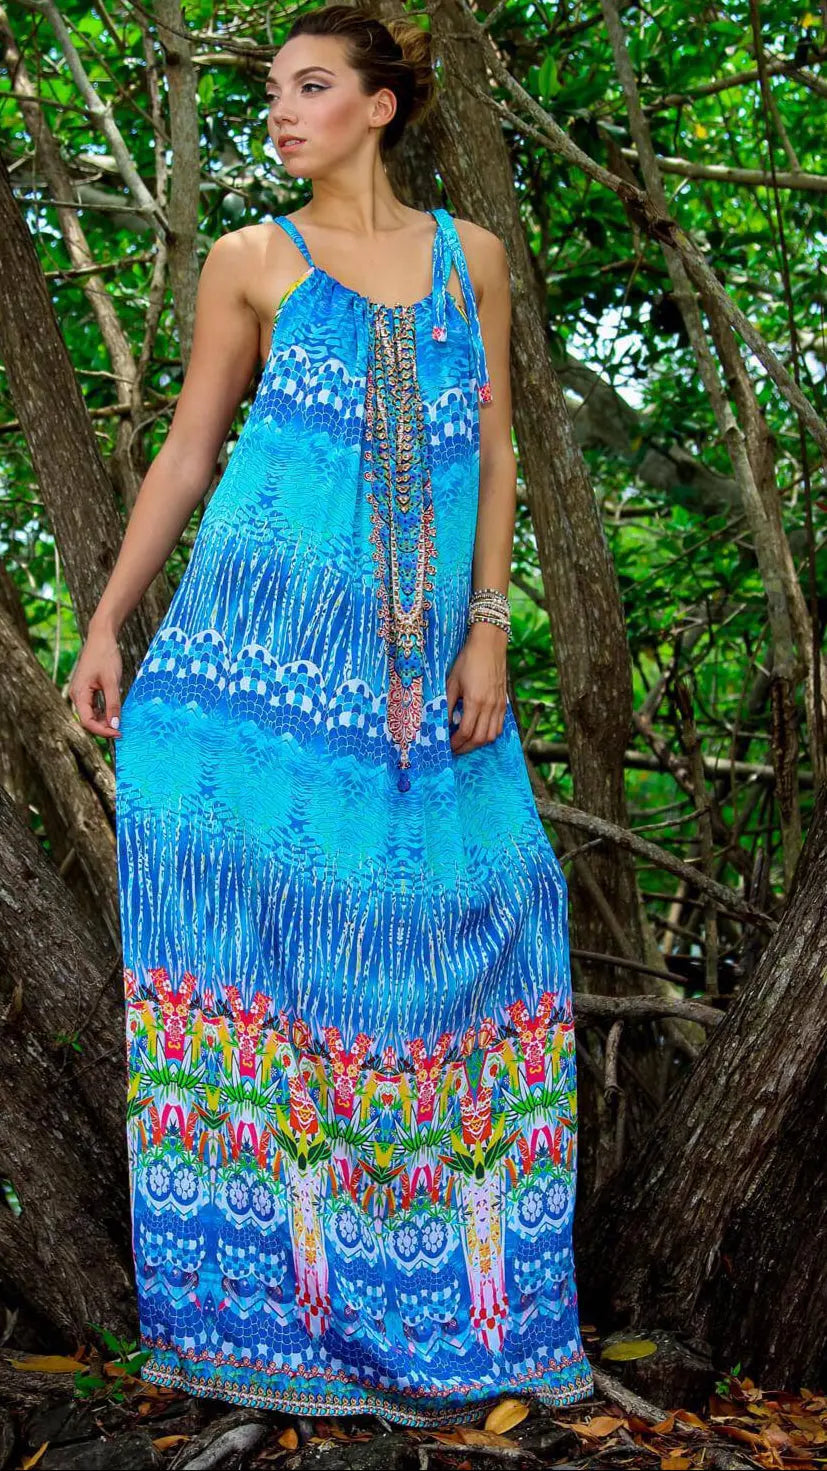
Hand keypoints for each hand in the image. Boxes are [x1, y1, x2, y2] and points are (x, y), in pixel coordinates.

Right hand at [69, 620, 122, 738]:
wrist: (102, 638)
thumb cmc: (105, 656)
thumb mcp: (112, 682)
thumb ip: (113, 704)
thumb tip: (115, 725)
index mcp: (79, 694)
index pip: (87, 722)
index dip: (102, 731)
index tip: (118, 733)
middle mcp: (77, 695)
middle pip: (88, 720)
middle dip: (104, 728)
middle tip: (122, 731)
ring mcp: (82, 693)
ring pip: (91, 715)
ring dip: (104, 721)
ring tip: (120, 723)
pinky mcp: (88, 690)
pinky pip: (94, 707)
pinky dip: (104, 713)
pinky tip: (116, 714)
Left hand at [446, 621, 507, 754]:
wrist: (489, 644)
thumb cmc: (468, 660)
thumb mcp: (452, 681)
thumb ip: (447, 704)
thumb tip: (441, 722)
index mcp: (475, 701)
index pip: (465, 732)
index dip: (455, 743)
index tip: (447, 746)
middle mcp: (490, 706)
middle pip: (479, 738)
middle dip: (466, 748)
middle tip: (455, 749)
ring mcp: (499, 705)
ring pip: (491, 735)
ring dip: (478, 743)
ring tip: (466, 743)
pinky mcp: (504, 702)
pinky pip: (499, 726)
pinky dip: (489, 734)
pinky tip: (479, 732)